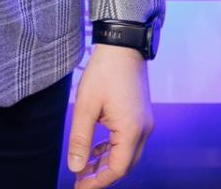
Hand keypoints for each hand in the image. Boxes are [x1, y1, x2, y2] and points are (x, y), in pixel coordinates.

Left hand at [66, 44, 152, 185]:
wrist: (123, 45)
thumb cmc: (104, 73)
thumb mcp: (86, 106)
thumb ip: (80, 140)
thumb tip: (75, 168)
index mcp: (131, 130)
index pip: (117, 169)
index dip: (98, 182)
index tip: (79, 188)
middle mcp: (143, 130)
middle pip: (124, 165)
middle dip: (101, 176)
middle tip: (79, 182)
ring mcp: (144, 122)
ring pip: (126, 154)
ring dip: (106, 163)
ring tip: (83, 169)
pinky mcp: (140, 115)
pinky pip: (128, 141)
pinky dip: (112, 150)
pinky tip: (96, 150)